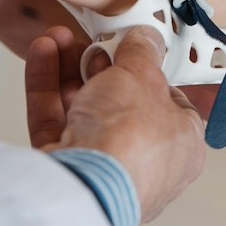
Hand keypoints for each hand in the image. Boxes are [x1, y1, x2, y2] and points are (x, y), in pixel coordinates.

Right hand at [25, 24, 204, 222]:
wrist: (84, 186)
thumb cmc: (130, 145)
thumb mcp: (143, 77)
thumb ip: (142, 53)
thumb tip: (145, 39)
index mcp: (182, 146)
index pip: (172, 103)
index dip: (152, 72)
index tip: (135, 47)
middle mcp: (145, 162)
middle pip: (122, 104)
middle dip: (102, 67)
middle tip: (92, 41)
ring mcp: (103, 169)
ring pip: (85, 111)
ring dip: (70, 71)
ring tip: (58, 39)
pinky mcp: (67, 171)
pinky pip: (56, 123)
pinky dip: (47, 88)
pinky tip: (43, 54)